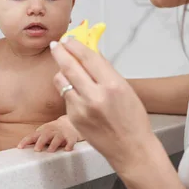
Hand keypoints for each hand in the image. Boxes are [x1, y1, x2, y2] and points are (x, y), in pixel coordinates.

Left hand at [17, 115, 81, 151]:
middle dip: (40, 142)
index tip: (20, 147)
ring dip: (53, 144)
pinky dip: (69, 145)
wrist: (69, 123)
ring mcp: (61, 134)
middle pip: (45, 135)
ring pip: (57, 138)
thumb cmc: (53, 131)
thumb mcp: (43, 133)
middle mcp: (51, 132)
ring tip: (50, 151)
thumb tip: (22, 149)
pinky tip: (67, 149)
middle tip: (36, 150)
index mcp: (42, 132)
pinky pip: (70, 141)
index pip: (32, 136)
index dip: (26, 141)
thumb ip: (35, 140)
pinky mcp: (71, 137)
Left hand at [49, 37, 154, 173]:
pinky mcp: (74, 118)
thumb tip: (89, 52)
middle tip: (55, 45)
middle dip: (59, 52)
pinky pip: (65, 96)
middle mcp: (96, 96)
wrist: (131, 149)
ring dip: (62, 72)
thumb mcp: (125, 89)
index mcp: (113, 85)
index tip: (68, 39)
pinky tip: (77, 93)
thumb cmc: (132, 119)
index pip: (88, 57)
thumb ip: (105, 71)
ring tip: (67, 70)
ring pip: (62, 80)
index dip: (75, 45)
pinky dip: (68, 90)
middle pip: (69, 66)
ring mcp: (82, 108)